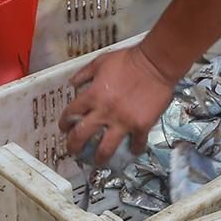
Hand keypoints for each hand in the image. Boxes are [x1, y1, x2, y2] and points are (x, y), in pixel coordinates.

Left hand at [60, 43, 176, 164]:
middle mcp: (104, 112)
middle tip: (73, 151)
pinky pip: (136, 143)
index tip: (64, 128)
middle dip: (73, 146)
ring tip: (98, 161)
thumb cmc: (128, 59)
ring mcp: (123, 121)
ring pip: (106, 149)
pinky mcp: (141, 126)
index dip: (64, 123)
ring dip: (100, 158)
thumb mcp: (101, 61)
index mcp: (93, 95)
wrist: (155, 63)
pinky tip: (133, 150)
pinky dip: (134, 148)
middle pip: (81, 136)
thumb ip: (84, 73)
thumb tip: (72, 84)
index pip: (71, 113)